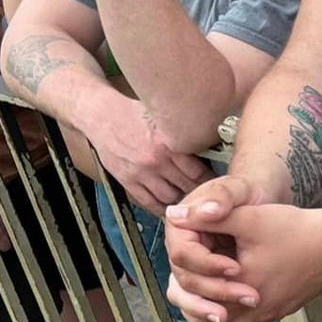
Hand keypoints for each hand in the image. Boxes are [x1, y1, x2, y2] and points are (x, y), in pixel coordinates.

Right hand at [82, 96, 210, 213]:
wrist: (100, 115)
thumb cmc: (133, 113)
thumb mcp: (163, 117)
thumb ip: (183, 133)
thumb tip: (210, 141)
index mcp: (168, 143)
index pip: (199, 172)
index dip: (212, 181)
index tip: (221, 185)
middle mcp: (155, 161)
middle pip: (187, 187)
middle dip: (201, 194)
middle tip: (211, 198)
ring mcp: (140, 173)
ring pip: (170, 198)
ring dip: (183, 202)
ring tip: (193, 203)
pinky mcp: (127, 181)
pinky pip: (149, 202)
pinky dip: (162, 208)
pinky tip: (172, 207)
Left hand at [166, 197, 321, 321]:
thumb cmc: (295, 230)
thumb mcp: (249, 218)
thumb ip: (209, 218)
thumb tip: (172, 213)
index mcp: (239, 288)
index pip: (198, 303)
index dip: (185, 290)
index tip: (180, 276)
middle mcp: (255, 309)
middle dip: (198, 307)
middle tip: (188, 292)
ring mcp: (271, 313)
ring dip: (219, 312)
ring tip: (209, 296)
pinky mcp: (284, 310)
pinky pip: (253, 320)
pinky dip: (240, 312)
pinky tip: (238, 297)